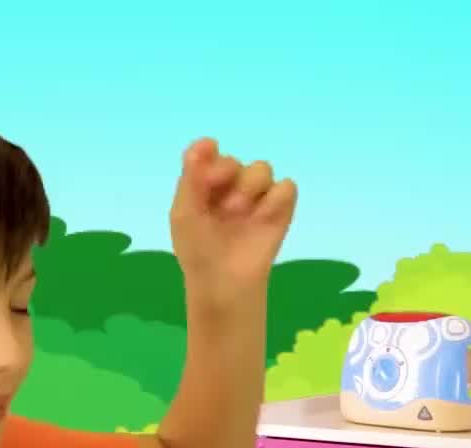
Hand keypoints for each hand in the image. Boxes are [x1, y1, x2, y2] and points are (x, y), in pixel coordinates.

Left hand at [168, 137, 297, 305]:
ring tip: (239, 213)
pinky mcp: (280, 209)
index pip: (208, 154)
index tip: (205, 175)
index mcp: (205, 185)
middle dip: (227, 180)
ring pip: (262, 168)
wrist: (224, 283)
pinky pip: (286, 187)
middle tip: (221, 205)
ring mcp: (257, 196)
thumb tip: (205, 141)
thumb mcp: (185, 214)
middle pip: (234, 161)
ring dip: (249, 187)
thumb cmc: (199, 251)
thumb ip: (191, 178)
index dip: (208, 158)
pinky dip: (274, 200)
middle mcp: (231, 185)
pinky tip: (262, 219)